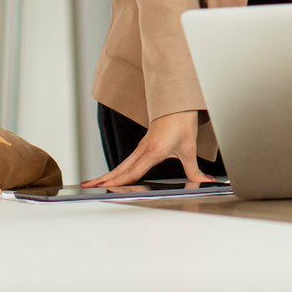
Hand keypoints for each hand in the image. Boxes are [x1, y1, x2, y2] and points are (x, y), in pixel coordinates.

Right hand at [81, 111, 209, 187]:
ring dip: (108, 174)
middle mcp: (144, 149)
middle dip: (104, 179)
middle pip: (121, 169)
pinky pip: (127, 161)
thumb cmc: (182, 121)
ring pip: (122, 165)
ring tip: (94, 183)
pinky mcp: (143, 145)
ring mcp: (142, 147)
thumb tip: (204, 180)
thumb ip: (194, 169)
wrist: (178, 103)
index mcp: (154, 151)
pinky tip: (114, 176)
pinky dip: (117, 170)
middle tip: (88, 186)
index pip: (133, 171)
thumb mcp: (189, 147)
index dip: (120, 182)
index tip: (106, 188)